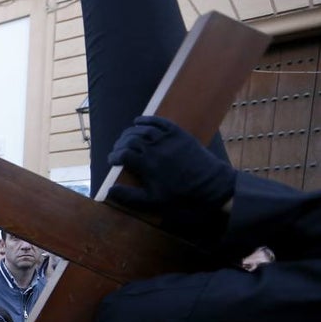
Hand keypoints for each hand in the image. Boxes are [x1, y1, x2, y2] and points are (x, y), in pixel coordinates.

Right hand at [107, 116, 234, 221]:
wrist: (211, 186)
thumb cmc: (181, 197)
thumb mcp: (153, 202)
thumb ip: (130, 196)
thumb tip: (109, 190)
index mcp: (147, 165)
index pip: (123, 154)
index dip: (114, 157)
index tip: (111, 161)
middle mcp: (155, 148)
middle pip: (130, 139)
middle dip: (120, 144)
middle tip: (117, 150)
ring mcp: (167, 139)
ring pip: (143, 129)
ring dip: (130, 132)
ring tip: (126, 137)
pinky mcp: (179, 133)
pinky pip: (160, 122)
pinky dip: (147, 119)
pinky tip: (139, 121)